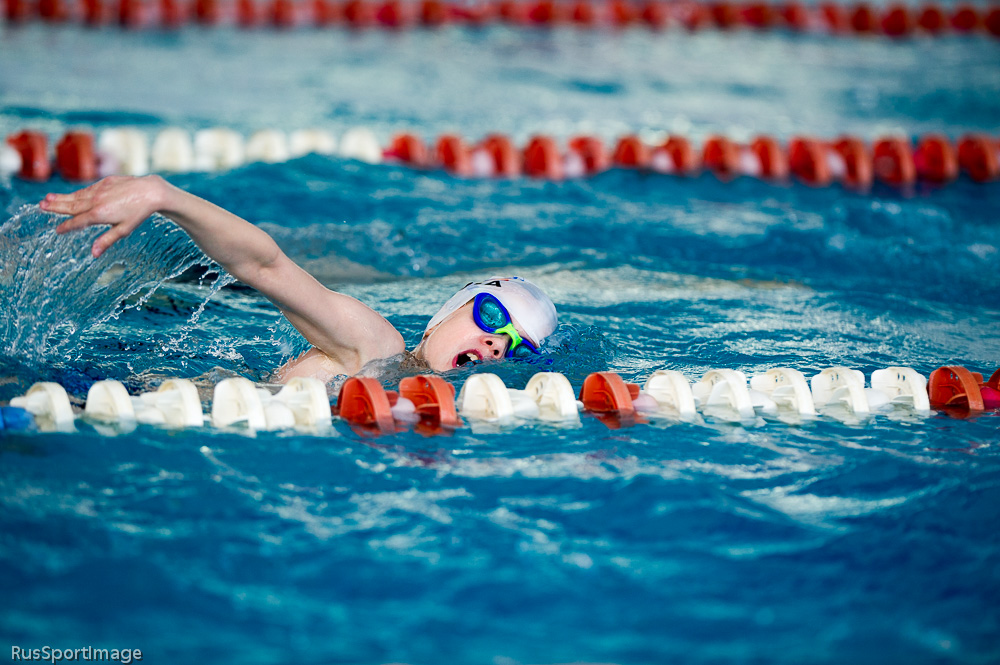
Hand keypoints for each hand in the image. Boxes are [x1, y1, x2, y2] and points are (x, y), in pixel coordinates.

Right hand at [40, 175, 165, 257]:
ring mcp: (100, 189)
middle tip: (40, 206)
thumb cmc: (139, 213)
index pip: (78, 221)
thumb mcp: (124, 230)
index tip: (57, 230)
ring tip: (48, 198)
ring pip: (78, 195)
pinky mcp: (105, 181)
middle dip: (56, 206)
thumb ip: (106, 240)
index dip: (67, 226)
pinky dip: (78, 192)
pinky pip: (88, 189)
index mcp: (100, 214)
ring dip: (62, 197)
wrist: (150, 191)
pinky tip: (72, 194)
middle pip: (72, 205)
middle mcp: (97, 200)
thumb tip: (93, 254)